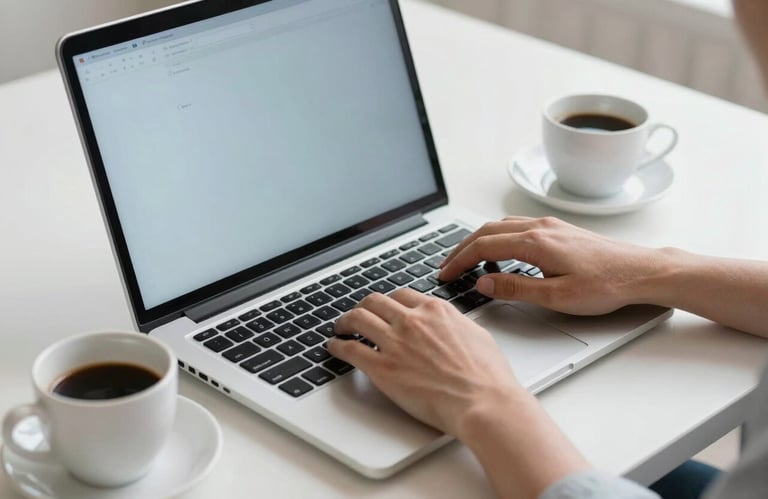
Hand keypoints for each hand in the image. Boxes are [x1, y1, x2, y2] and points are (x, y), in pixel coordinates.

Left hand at [328, 288, 591, 498]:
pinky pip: (350, 350)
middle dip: (363, 306)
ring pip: (358, 319)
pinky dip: (338, 346)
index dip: (389, 301)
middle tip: (358, 314)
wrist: (482, 401)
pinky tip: (334, 347)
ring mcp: (395, 343)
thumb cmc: (487, 376)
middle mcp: (412, 321)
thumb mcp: (476, 335)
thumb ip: (455, 325)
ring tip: (340, 328)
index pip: (402, 296)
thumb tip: (450, 325)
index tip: (384, 307)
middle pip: (375, 302)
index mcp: (436, 310)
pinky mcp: (382, 368)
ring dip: (345, 321)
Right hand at [439, 216, 658, 314]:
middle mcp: (540, 227)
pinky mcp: (558, 230)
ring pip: (501, 226)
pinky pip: (517, 227)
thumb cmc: (606, 285)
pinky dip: (498, 238)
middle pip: (487, 231)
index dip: (459, 261)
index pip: (483, 247)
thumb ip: (516, 288)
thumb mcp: (557, 296)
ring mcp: (550, 226)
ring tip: (467, 261)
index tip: (444, 274)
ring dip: (479, 242)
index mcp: (536, 242)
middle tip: (446, 268)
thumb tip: (483, 284)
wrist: (641, 271)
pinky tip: (501, 255)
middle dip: (461, 249)